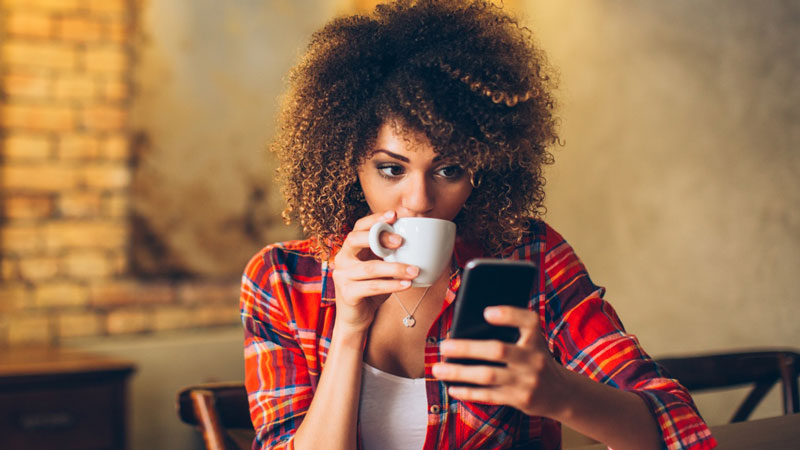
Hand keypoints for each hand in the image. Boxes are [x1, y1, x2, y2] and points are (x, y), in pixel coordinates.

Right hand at [331, 210, 419, 332]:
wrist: (356, 319)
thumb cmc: (371, 290)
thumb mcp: (380, 268)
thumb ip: (389, 254)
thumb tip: (416, 240)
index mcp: (350, 249)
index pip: (359, 227)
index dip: (375, 219)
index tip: (394, 214)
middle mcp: (342, 259)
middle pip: (355, 239)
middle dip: (380, 237)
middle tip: (401, 241)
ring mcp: (342, 276)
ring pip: (370, 267)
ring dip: (395, 268)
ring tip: (414, 270)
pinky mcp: (347, 293)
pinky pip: (372, 286)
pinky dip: (392, 285)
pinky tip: (407, 285)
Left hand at [433, 306, 570, 417]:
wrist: (561, 393)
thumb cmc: (535, 358)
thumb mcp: (532, 341)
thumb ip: (510, 331)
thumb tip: (467, 327)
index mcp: (537, 338)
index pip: (528, 321)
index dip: (508, 315)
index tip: (486, 312)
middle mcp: (534, 358)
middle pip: (498, 350)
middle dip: (468, 348)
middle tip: (444, 346)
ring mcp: (527, 381)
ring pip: (488, 376)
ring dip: (460, 373)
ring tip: (438, 369)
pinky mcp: (520, 400)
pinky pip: (489, 396)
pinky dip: (469, 392)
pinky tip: (452, 388)